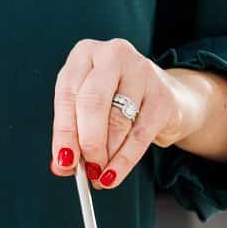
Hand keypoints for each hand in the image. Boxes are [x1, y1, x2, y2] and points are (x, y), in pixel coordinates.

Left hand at [50, 37, 206, 188]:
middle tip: (87, 169)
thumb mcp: (87, 107)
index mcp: (84, 54)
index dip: (64, 131)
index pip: (67, 94)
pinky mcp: (163, 94)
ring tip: (100, 174)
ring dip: (107, 155)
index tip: (64, 161)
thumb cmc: (117, 98)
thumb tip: (61, 165)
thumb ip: (72, 132)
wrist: (165, 95)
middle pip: (92, 103)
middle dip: (88, 142)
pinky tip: (115, 174)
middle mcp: (112, 55)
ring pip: (117, 121)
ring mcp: (141, 71)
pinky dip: (125, 160)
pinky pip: (140, 134)